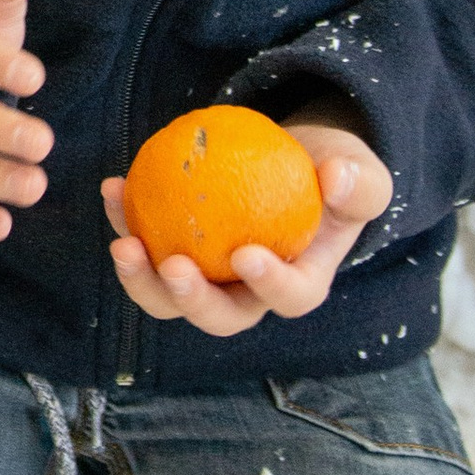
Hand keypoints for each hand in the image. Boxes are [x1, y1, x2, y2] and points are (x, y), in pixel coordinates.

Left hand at [103, 120, 392, 335]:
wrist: (294, 157)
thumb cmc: (332, 171)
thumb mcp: (361, 173)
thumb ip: (359, 182)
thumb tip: (337, 177)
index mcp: (299, 284)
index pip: (289, 297)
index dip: (269, 286)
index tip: (247, 255)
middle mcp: (250, 294)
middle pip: (219, 316)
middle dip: (191, 301)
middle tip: (173, 266)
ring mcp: (208, 277)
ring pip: (169, 296)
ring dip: (141, 278)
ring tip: (123, 241)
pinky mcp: (174, 250)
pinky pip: (146, 244)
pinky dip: (125, 219)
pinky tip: (113, 187)